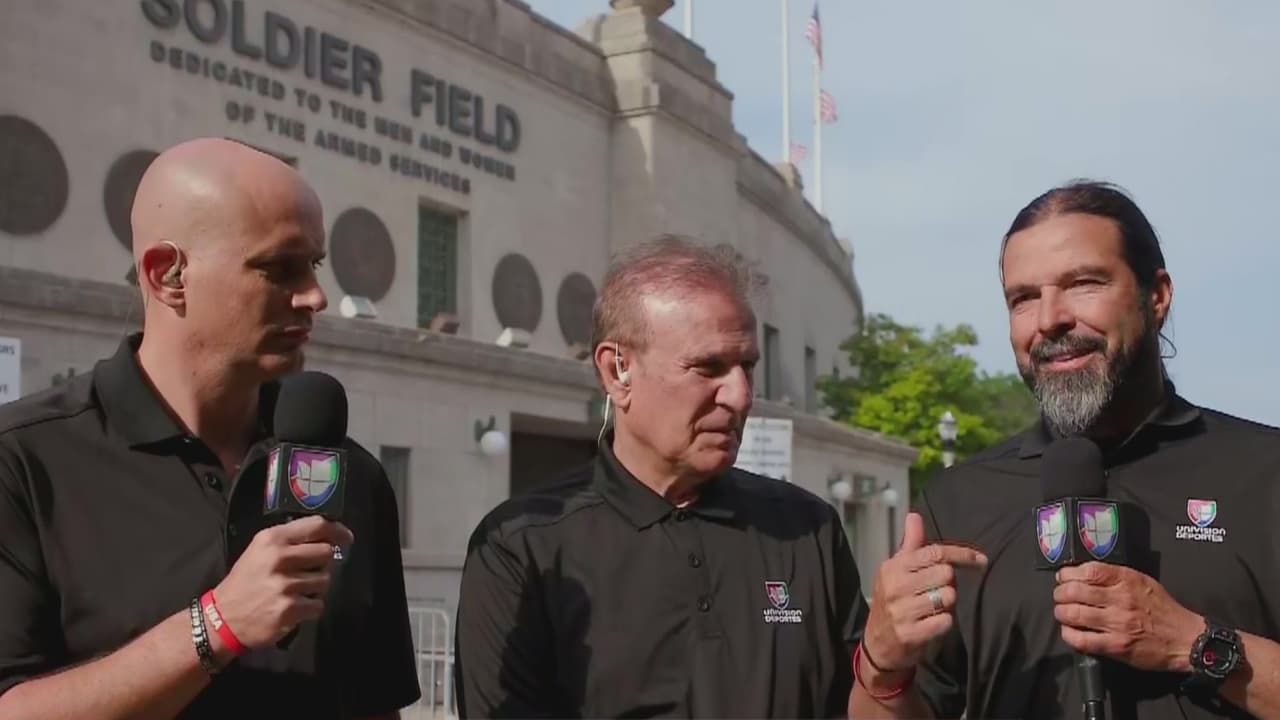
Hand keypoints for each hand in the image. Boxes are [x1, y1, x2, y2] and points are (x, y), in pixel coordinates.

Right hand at [208, 516, 353, 651]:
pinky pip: (318, 605)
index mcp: (272, 539)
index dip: (337, 531)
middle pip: (326, 553)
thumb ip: (290, 541)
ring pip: (324, 580)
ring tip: (295, 592)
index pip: (317, 526)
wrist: (221, 619)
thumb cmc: (245, 582)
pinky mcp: (290, 608)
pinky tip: (293, 607)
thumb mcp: (260, 551)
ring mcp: (285, 585)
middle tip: (309, 572)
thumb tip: (327, 536)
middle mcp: (280, 558)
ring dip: (315, 588)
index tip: (346, 537)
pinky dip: (310, 608)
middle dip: (323, 563)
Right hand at [861, 512, 988, 671]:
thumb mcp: (896, 570)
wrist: (877, 643)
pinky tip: (933, 623)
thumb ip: (911, 544)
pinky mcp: (910, 634)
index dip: (962, 554)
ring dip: (948, 604)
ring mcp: (901, 611)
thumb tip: (914, 515)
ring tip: (934, 608)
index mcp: (893, 567)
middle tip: (938, 590)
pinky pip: (946, 622)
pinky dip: (945, 623)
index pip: (935, 552)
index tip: (981, 560)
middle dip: (949, 583)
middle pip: (945, 574)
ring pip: (948, 597)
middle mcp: (895, 587)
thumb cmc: (893, 600)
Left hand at [1054, 562, 1200, 672]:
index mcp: (1127, 580)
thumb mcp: (1142, 582)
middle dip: (1060, 594)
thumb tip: (1083, 573)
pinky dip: (1070, 635)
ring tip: (1063, 613)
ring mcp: (1118, 624)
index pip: (1088, 571)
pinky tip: (1070, 632)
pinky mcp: (1116, 646)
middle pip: (1075, 592)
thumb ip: (1115, 576)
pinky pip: (1082, 640)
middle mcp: (1121, 600)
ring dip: (1062, 613)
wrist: (1185, 639)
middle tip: (1059, 597)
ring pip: (1074, 614)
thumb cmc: (1162, 609)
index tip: (1062, 578)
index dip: (1068, 574)